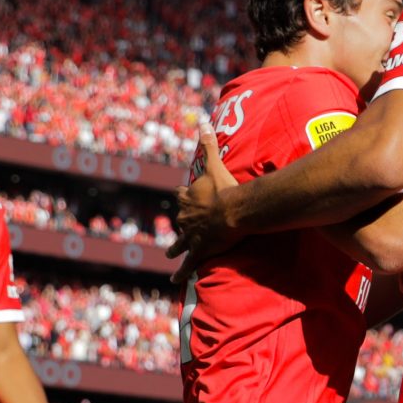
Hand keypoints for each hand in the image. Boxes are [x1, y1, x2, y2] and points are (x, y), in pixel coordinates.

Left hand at [167, 124, 237, 261]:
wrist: (233, 212)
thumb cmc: (225, 189)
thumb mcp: (214, 164)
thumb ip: (208, 144)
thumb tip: (203, 121)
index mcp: (189, 198)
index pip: (182, 195)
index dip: (183, 195)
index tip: (182, 194)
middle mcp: (186, 217)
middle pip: (179, 219)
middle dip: (180, 221)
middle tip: (181, 224)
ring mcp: (190, 235)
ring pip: (179, 243)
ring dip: (175, 247)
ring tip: (169, 252)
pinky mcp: (198, 251)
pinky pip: (187, 265)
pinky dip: (180, 273)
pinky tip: (173, 281)